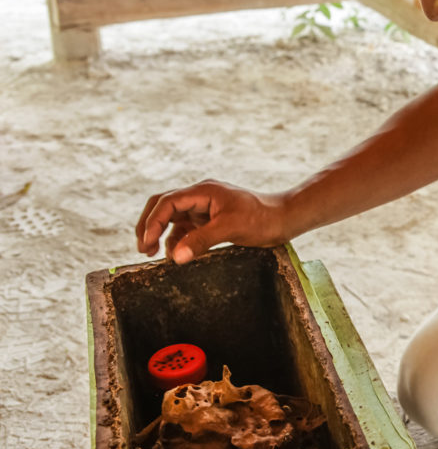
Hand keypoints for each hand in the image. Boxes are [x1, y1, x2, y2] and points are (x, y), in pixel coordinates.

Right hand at [135, 180, 287, 263]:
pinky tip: (175, 254)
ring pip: (173, 218)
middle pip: (163, 206)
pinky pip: (186, 228)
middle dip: (150, 225)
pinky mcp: (210, 220)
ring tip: (153, 253)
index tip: (147, 243)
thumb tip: (174, 257)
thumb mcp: (230, 229)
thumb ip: (201, 242)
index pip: (167, 202)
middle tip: (143, 248)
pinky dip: (177, 240)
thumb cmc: (261, 219)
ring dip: (161, 234)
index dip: (153, 222)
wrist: (283, 219)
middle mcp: (200, 197)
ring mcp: (205, 208)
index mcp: (203, 191)